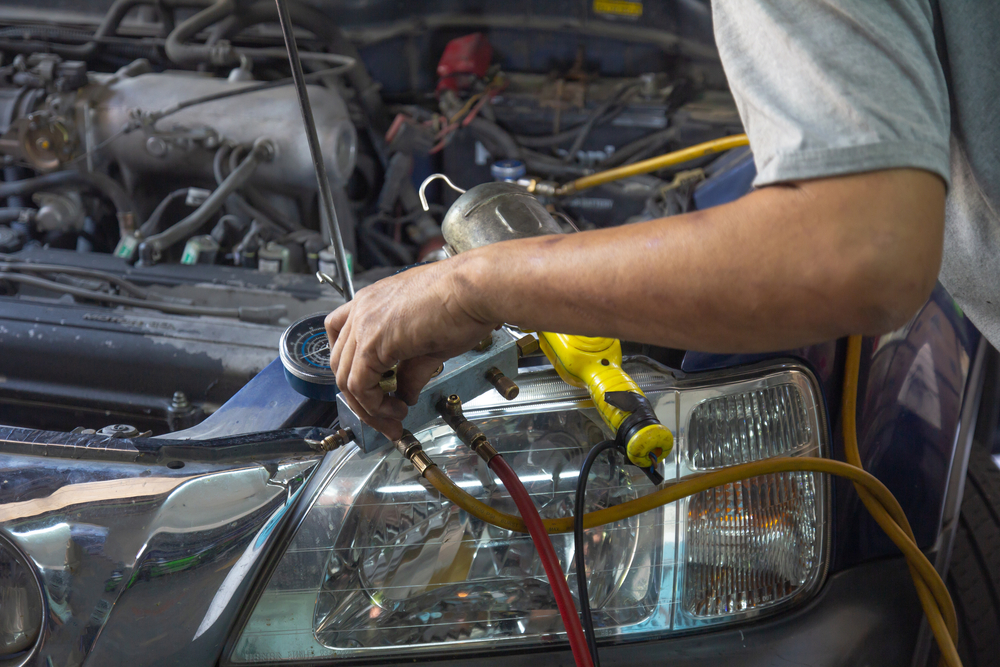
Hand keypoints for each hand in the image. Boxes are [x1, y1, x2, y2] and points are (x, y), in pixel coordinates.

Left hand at [325, 256, 497, 439]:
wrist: (476, 289)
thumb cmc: (464, 302)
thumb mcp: (429, 341)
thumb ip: (410, 369)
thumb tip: (405, 393)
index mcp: (374, 301)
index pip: (343, 340)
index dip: (354, 370)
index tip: (373, 391)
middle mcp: (363, 309)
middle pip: (340, 364)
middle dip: (360, 397)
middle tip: (384, 415)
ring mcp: (364, 323)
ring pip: (346, 379)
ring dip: (368, 407)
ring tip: (393, 418)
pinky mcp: (372, 342)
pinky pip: (360, 385)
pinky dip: (374, 405)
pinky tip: (397, 409)